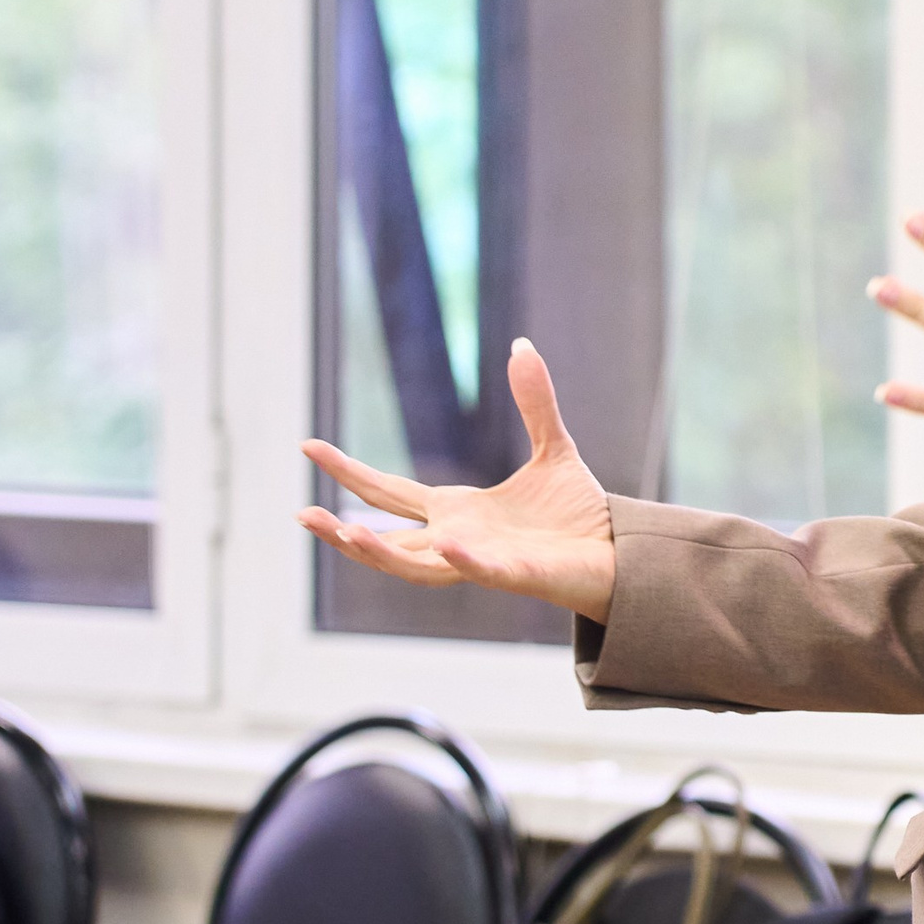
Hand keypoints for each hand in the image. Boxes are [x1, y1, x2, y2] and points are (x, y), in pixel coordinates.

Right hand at [299, 340, 616, 619]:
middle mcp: (458, 541)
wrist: (621, 552)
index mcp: (457, 512)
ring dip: (380, 553)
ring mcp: (483, 562)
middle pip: (387, 539)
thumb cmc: (579, 514)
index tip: (310, 446)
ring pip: (417, 567)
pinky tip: (451, 544)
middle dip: (342, 531)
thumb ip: (534, 402)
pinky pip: (485, 573)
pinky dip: (466, 562)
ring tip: (344, 533)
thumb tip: (522, 346)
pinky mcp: (517, 577)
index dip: (349, 472)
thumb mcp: (553, 448)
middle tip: (302, 513)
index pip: (389, 494)